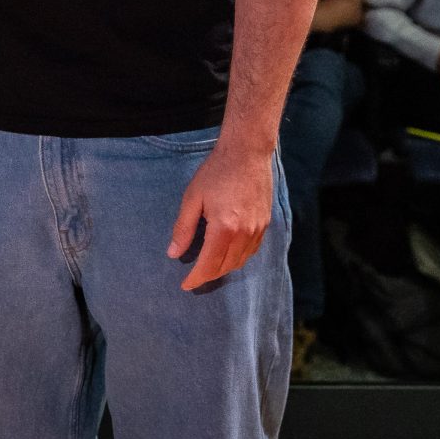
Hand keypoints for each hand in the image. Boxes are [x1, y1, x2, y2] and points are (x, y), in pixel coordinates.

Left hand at [168, 141, 274, 290]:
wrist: (246, 153)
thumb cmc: (215, 172)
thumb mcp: (192, 198)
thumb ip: (183, 228)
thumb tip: (173, 253)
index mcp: (224, 228)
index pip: (209, 265)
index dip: (196, 278)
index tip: (185, 285)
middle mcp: (244, 233)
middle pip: (226, 267)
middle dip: (209, 275)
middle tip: (194, 277)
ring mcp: (258, 229)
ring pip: (241, 261)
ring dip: (224, 268)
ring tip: (209, 267)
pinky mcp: (265, 223)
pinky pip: (252, 250)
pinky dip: (239, 257)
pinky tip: (228, 253)